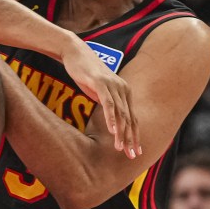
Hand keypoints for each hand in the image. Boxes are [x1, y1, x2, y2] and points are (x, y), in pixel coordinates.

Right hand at [61, 41, 139, 157]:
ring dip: (121, 133)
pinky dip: (111, 119)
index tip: (135, 152)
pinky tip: (113, 131)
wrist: (74, 52)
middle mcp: (123, 89)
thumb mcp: (97, 90)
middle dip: (132, 139)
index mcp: (124, 92)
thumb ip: (106, 102)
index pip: (132, 118)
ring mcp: (113, 86)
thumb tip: (109, 117)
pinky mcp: (101, 83)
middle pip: (130, 119)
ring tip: (121, 149)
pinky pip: (108, 104)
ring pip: (121, 114)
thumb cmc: (84, 72)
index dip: (135, 136)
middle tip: (133, 156)